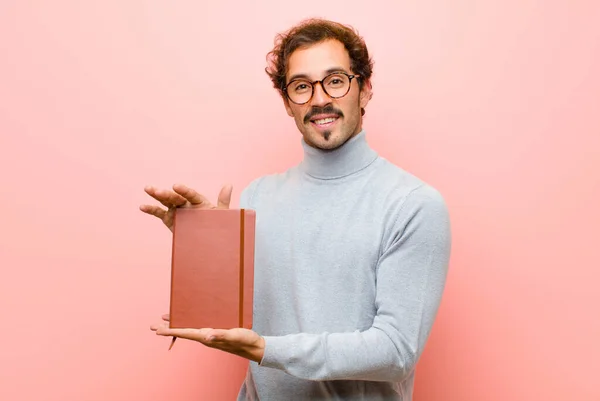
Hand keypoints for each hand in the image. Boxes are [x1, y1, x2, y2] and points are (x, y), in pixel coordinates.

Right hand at [139, 183, 232, 231]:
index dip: (184, 190)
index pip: (191, 195)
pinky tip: (142, 207)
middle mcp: (186, 203)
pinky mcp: (169, 218)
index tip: (176, 186)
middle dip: (167, 193)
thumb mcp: (222, 215)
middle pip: (176, 197)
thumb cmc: (217, 225)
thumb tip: (229, 185)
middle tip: (157, 190)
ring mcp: (177, 210)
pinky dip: (151, 209)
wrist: (209, 241)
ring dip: (156, 195)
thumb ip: (223, 201)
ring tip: (147, 188)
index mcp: (199, 202)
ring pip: (166, 201)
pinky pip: (159, 213)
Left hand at [150, 314, 264, 362]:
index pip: (185, 333)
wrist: (254, 346)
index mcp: (208, 337)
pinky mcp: (215, 331)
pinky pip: (197, 326)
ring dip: (176, 324)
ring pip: (189, 328)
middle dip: (168, 328)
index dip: (171, 331)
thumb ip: (221, 335)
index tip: (158, 329)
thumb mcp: (234, 336)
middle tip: (153, 326)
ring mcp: (210, 334)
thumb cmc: (245, 341)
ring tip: (164, 320)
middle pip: (183, 331)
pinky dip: (188, 321)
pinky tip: (187, 318)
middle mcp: (206, 336)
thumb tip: (206, 336)